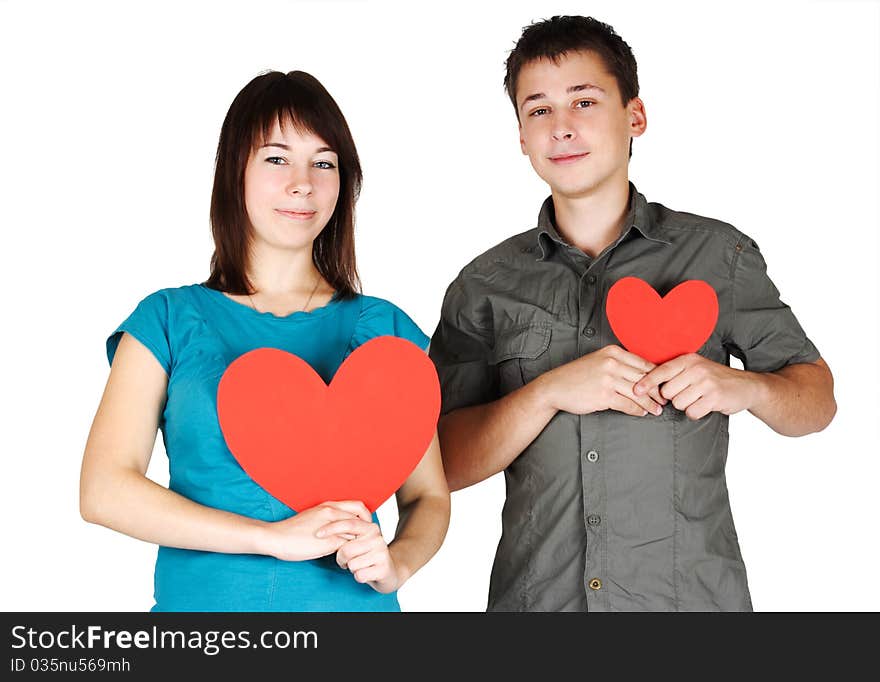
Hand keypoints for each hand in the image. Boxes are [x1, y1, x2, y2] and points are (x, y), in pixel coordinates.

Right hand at [261, 500, 371, 561]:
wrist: (276, 537)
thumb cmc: (292, 530)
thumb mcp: (313, 517)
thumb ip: (328, 519)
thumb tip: (339, 528)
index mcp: (329, 505)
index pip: (358, 507)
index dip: (365, 518)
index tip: (364, 529)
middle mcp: (332, 512)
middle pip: (362, 517)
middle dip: (368, 528)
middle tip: (367, 539)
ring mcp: (331, 526)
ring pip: (356, 532)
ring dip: (360, 541)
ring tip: (358, 551)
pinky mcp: (329, 541)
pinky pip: (347, 546)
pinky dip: (350, 552)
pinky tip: (345, 559)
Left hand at [318, 517, 403, 593]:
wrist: (390, 572)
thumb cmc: (367, 555)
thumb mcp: (360, 539)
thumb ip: (347, 532)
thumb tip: (324, 527)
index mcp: (371, 527)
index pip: (348, 523)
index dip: (331, 528)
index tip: (318, 534)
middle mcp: (377, 538)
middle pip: (346, 549)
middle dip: (341, 558)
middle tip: (345, 561)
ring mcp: (382, 553)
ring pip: (352, 564)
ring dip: (350, 568)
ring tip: (358, 566)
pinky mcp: (383, 568)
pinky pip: (359, 575)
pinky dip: (358, 577)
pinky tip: (365, 573)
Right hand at [540, 345, 665, 416]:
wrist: (554, 387)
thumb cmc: (576, 376)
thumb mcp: (598, 361)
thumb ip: (618, 364)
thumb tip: (641, 375)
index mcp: (613, 352)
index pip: (643, 364)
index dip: (656, 376)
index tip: (663, 385)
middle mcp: (612, 363)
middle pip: (644, 378)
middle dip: (657, 391)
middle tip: (665, 399)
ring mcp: (608, 379)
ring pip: (638, 393)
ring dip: (650, 403)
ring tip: (657, 410)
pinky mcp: (604, 395)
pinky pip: (628, 404)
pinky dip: (637, 410)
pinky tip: (642, 413)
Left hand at [633, 353, 758, 419]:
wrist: (747, 386)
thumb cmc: (716, 379)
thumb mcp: (696, 369)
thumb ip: (676, 373)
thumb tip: (648, 383)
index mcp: (689, 360)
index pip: (661, 371)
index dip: (647, 382)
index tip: (636, 390)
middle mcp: (696, 369)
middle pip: (667, 392)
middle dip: (674, 398)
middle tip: (690, 394)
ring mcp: (706, 383)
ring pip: (678, 403)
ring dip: (687, 406)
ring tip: (699, 398)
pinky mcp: (714, 397)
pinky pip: (692, 412)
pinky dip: (697, 413)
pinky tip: (706, 405)